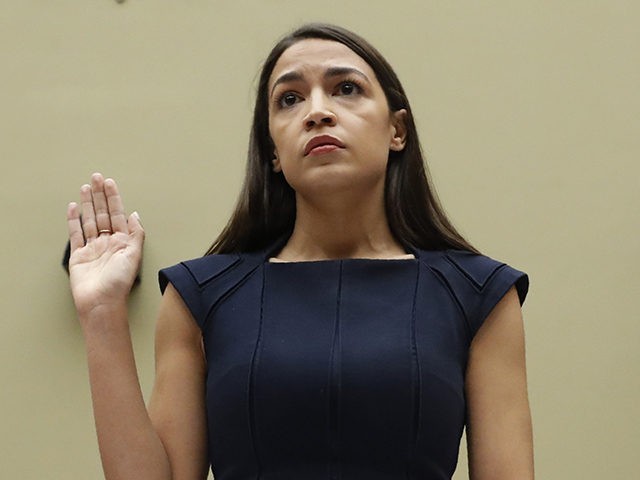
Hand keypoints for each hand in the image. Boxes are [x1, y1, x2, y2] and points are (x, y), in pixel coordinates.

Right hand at [67, 173, 144, 317]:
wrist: (101, 302)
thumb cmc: (119, 283)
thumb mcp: (134, 254)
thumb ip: (136, 233)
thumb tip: (135, 214)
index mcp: (122, 242)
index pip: (117, 214)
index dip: (113, 197)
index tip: (109, 182)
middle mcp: (108, 243)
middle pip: (102, 213)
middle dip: (99, 195)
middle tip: (96, 177)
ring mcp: (92, 248)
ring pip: (89, 220)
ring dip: (88, 203)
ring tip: (85, 187)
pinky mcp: (78, 255)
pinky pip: (75, 234)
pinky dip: (74, 220)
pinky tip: (74, 207)